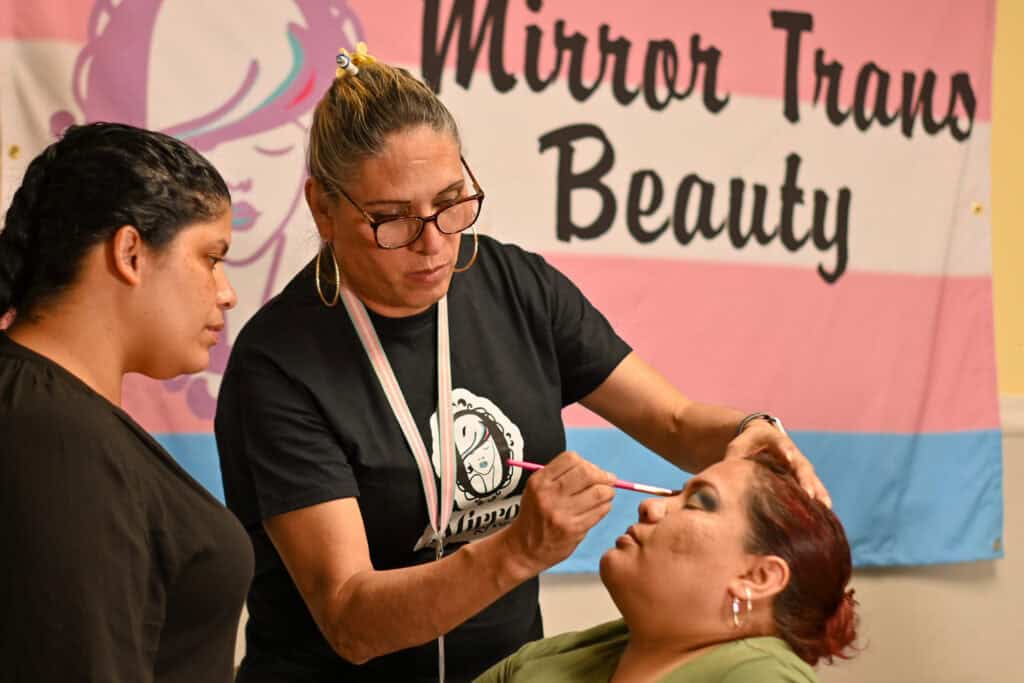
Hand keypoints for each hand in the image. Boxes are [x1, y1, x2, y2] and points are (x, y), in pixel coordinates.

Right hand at [504, 451, 615, 573]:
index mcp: (539, 481)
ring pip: (599, 492)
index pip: (571, 459)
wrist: (524, 548)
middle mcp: (549, 495)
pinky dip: (605, 507)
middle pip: (587, 472)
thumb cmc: (535, 516)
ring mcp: (562, 513)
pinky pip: (601, 511)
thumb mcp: (537, 490)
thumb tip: (596, 470)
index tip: (593, 471)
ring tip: (604, 496)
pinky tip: (599, 509)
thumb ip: (560, 476)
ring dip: (608, 492)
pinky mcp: (574, 529)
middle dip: (602, 475)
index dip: (587, 463)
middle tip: (608, 481)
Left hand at [724, 420, 831, 506]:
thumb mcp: (737, 448)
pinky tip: (824, 516)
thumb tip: (719, 478)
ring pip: (811, 479)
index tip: (788, 457)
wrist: (760, 439)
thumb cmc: (746, 444)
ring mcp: (799, 466)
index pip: (781, 443)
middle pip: (801, 465)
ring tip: (825, 507)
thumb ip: (733, 460)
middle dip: (806, 479)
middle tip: (810, 493)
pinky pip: (813, 488)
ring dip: (818, 492)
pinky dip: (818, 500)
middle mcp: (792, 453)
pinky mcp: (802, 478)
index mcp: (775, 440)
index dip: (785, 450)